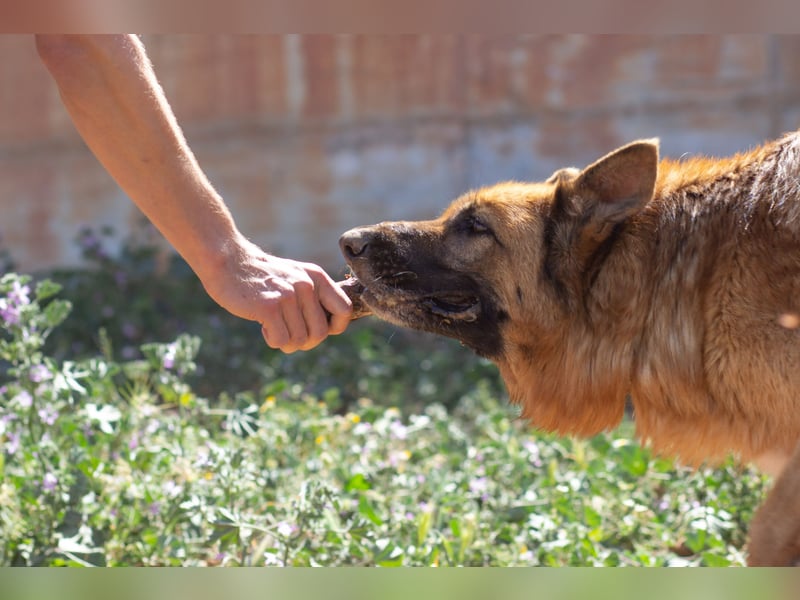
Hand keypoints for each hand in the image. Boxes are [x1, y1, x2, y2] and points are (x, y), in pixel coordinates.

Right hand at [198, 236, 352, 352]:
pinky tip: (263, 326)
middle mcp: (306, 285)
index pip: (344, 310)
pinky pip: (281, 341)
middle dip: (304, 342)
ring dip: (286, 342)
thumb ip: (313, 297)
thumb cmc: (261, 276)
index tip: (317, 329)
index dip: (335, 327)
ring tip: (273, 326)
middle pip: (320, 333)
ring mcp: (288, 296)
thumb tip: (327, 330)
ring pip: (300, 341)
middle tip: (288, 333)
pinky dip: (272, 340)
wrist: (228, 260)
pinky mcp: (269, 307)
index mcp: (317, 277)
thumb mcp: (295, 276)